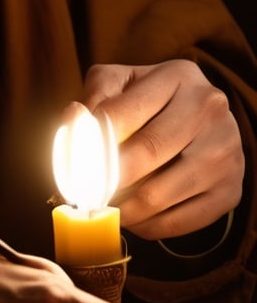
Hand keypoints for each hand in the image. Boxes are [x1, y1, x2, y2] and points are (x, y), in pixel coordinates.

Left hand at [81, 60, 243, 239]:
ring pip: (158, 194)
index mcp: (178, 75)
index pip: (120, 113)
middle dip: (105, 179)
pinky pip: (178, 222)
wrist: (204, 126)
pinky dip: (146, 227)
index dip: (88, 143)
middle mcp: (210, 108)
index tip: (71, 163)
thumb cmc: (150, 104)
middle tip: (84, 192)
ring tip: (105, 206)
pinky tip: (133, 218)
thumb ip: (94, 98)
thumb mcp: (121, 85)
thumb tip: (75, 116)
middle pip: (144, 153)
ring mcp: (226, 151)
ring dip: (121, 209)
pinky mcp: (230, 190)